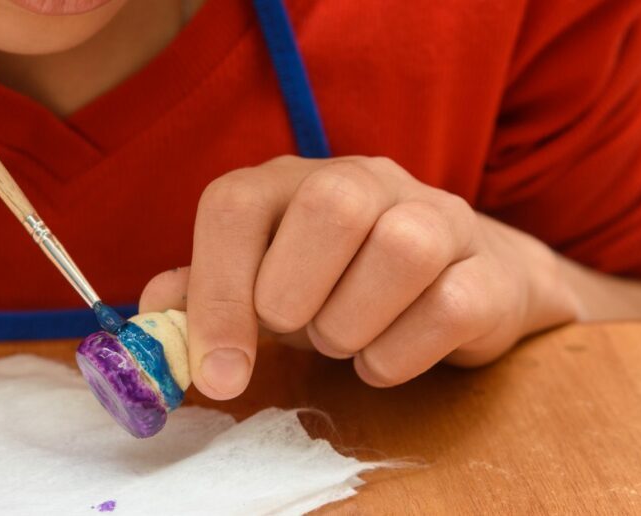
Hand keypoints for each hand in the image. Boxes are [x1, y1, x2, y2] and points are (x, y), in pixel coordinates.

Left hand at [140, 156, 576, 397]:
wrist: (458, 284)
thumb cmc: (340, 285)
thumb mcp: (263, 286)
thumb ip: (205, 294)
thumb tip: (152, 311)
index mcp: (292, 181)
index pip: (236, 204)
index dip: (216, 291)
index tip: (220, 371)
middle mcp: (367, 179)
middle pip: (331, 204)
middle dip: (297, 294)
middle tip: (298, 330)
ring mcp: (438, 216)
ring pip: (402, 248)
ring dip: (353, 322)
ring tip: (341, 340)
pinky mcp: (488, 269)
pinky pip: (450, 307)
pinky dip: (400, 353)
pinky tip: (382, 357)